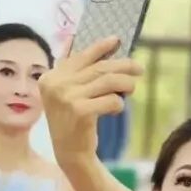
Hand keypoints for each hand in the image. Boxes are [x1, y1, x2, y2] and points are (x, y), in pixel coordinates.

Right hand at [38, 36, 142, 164]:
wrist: (70, 152)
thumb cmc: (73, 120)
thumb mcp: (65, 92)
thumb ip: (70, 68)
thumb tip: (73, 38)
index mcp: (51, 77)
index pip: (81, 57)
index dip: (100, 47)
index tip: (117, 40)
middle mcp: (56, 84)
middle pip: (100, 68)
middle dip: (124, 66)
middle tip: (138, 69)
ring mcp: (67, 97)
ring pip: (109, 81)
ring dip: (126, 85)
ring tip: (131, 89)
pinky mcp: (81, 111)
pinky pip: (111, 99)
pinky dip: (118, 104)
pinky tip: (114, 109)